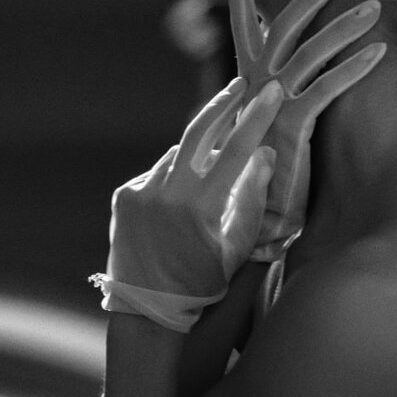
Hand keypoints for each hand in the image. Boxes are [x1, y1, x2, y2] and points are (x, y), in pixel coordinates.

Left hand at [90, 77, 283, 331]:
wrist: (147, 310)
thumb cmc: (202, 283)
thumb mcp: (237, 249)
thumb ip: (253, 201)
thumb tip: (265, 155)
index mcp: (201, 208)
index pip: (235, 151)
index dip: (256, 118)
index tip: (272, 91)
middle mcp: (167, 194)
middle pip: (199, 133)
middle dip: (223, 105)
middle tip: (241, 85)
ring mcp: (142, 192)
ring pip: (177, 157)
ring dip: (196, 158)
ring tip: (209, 179)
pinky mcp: (124, 196)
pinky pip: (156, 174)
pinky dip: (172, 179)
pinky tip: (179, 203)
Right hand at [219, 0, 385, 258]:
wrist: (253, 217)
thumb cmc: (265, 173)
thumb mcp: (267, 127)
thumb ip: (275, 96)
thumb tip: (288, 74)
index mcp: (248, 82)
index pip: (243, 25)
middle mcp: (256, 87)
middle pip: (282, 27)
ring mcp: (273, 106)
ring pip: (310, 52)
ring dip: (344, 25)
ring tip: (375, 6)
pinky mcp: (292, 128)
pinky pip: (327, 88)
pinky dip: (354, 67)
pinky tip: (380, 52)